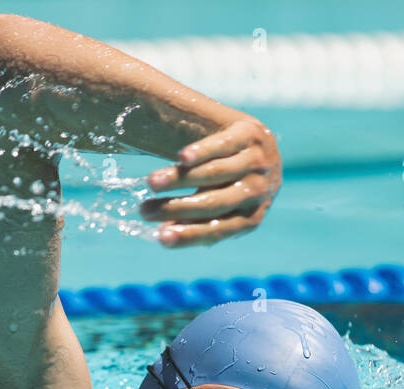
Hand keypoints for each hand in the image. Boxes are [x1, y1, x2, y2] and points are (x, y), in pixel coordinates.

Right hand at [141, 115, 281, 247]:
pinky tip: (182, 158)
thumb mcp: (218, 206)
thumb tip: (163, 236)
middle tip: (144, 211)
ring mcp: (258, 161)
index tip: (161, 238)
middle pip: (214, 203)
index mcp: (251, 217)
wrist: (254, 142)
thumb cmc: (228, 183)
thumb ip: (195, 221)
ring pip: (215, 173)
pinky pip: (223, 145)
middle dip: (177, 208)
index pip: (219, 230)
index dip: (189, 235)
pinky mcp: (251, 133)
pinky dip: (202, 152)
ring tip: (151, 183)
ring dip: (180, 179)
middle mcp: (259, 191)